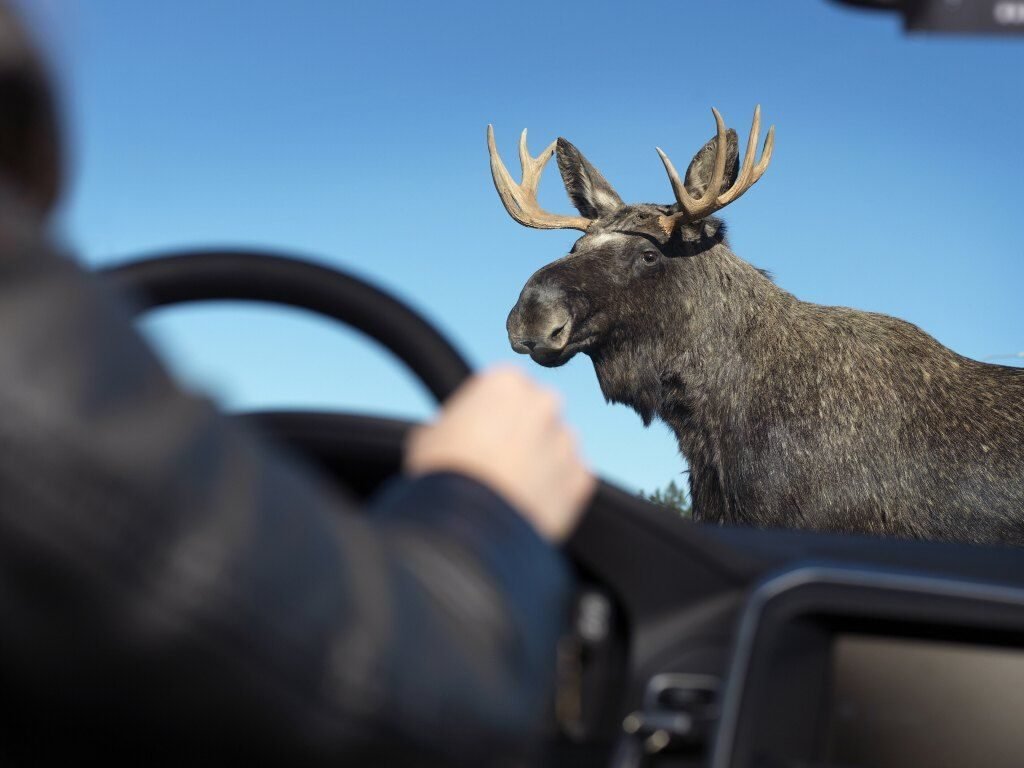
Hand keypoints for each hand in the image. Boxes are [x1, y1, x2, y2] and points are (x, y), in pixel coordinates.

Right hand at [404, 366, 594, 542]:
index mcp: (506, 381)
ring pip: (555, 448)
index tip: (479, 435)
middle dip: (521, 435)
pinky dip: (555, 492)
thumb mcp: (428, 436)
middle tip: (496, 464)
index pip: (505, 389)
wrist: (469, 524)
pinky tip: (528, 505)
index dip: (489, 415)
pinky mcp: (581, 477)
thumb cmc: (443, 475)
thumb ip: (451, 424)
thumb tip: (448, 435)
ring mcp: (567, 440)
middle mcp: (545, 402)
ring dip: (540, 463)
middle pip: (536, 414)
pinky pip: (570, 481)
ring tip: (511, 490)